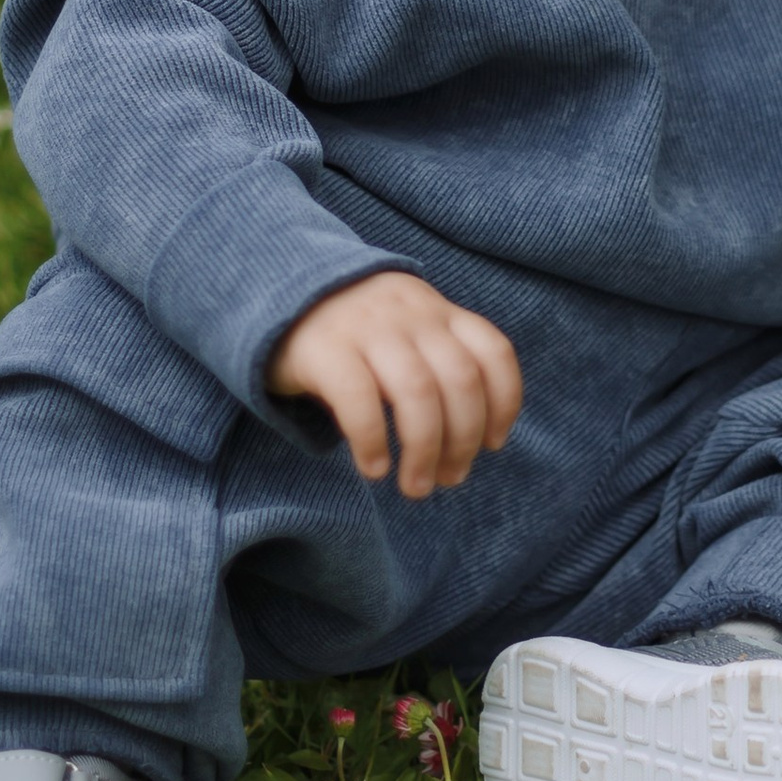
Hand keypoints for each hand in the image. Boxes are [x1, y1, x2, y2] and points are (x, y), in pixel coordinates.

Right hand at [269, 270, 523, 495]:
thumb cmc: (354, 334)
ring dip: (425, 449)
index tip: (494, 444)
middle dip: (463, 440)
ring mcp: (367, 327)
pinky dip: (372, 439)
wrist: (277, 293)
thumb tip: (466, 448)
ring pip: (418, 391)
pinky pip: (358, 398)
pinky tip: (374, 467)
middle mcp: (410, 314)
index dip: (504, 402)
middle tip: (449, 479)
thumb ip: (437, 367)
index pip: (492, 352)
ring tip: (416, 486)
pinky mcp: (323, 348)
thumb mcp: (406, 331)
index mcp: (437, 311)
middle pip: (459, 380)